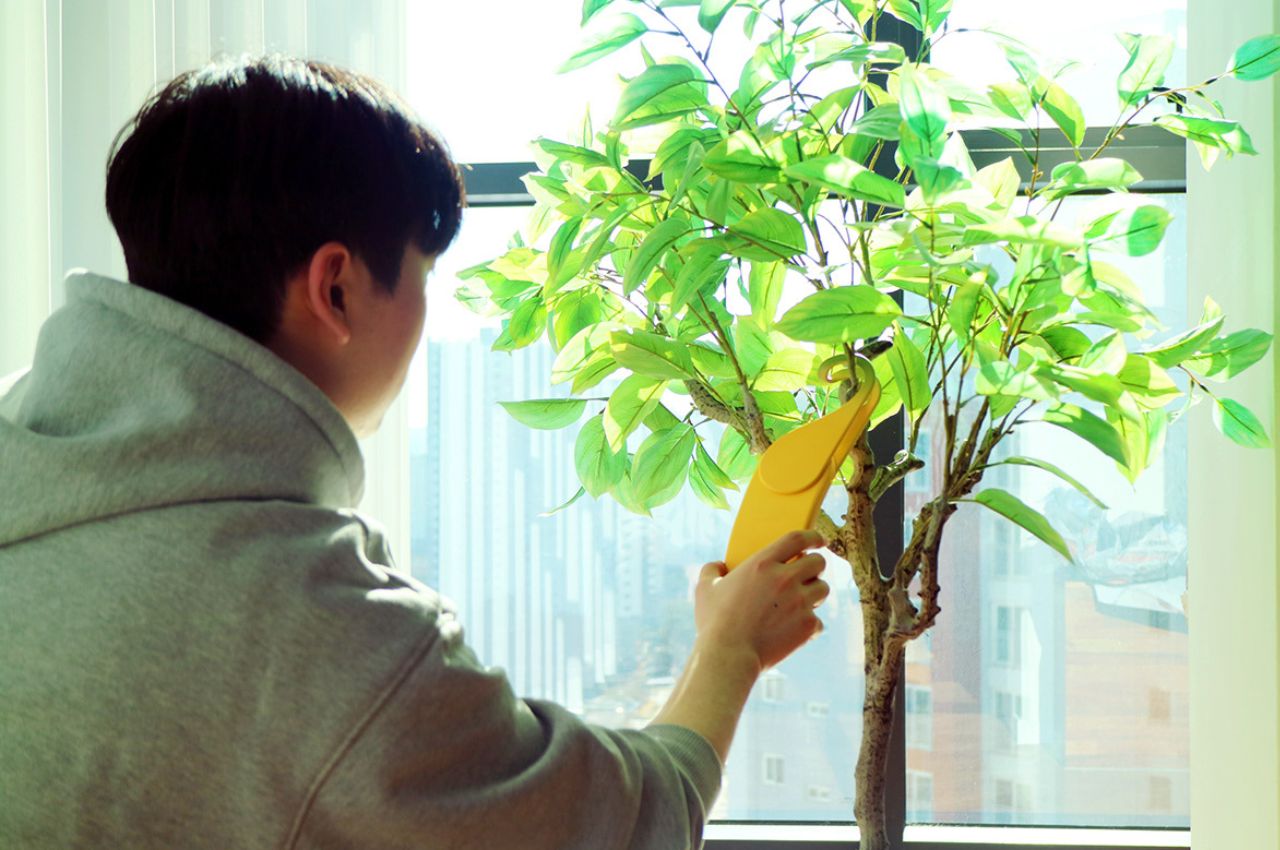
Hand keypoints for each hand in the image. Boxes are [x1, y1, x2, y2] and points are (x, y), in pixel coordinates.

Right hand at [693, 529, 829, 672]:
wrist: (729, 657)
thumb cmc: (714, 623)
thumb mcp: (705, 590)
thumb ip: (712, 571)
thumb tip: (718, 566)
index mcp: (762, 564)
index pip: (797, 538)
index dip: (812, 536)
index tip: (818, 540)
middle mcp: (785, 579)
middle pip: (818, 562)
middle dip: (816, 566)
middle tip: (807, 574)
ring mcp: (799, 602)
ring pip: (823, 589)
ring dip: (814, 593)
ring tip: (801, 602)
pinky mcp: (807, 626)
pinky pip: (818, 621)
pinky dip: (809, 625)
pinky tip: (794, 630)